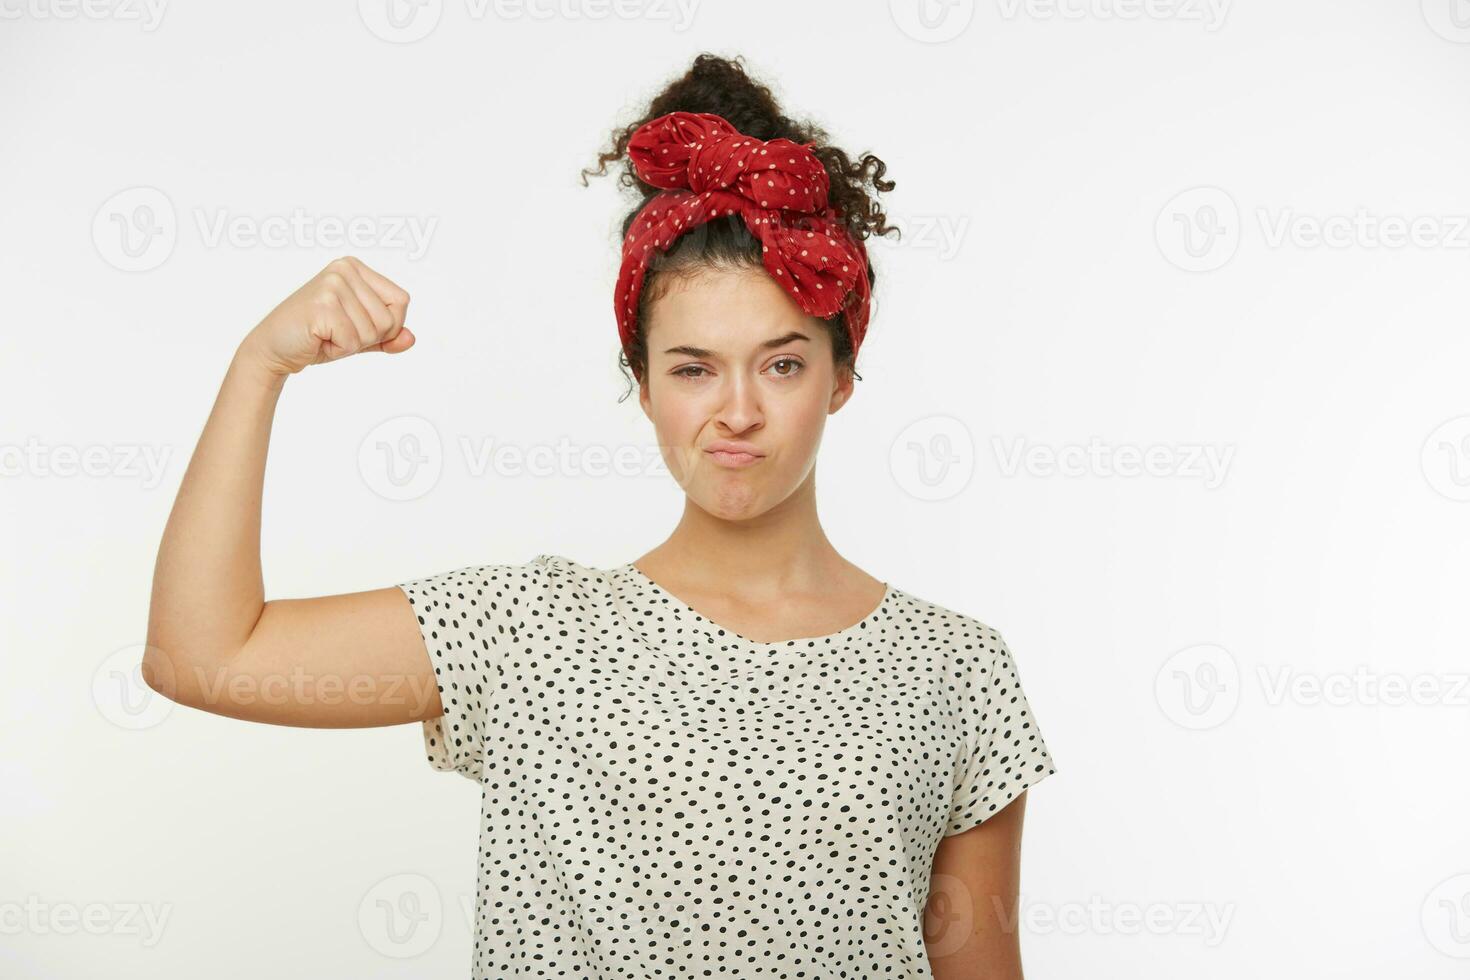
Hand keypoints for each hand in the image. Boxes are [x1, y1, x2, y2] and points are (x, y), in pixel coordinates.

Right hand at [240, 256, 414, 377]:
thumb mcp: (359, 336)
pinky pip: (353, 341)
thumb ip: (388, 336)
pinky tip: (318, 339)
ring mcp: (333, 284)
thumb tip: (411, 339)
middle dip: (368, 338)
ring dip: (351, 344)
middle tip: (336, 332)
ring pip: (373, 332)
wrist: (273, 348)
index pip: (401, 301)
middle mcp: (344, 269)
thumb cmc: (316, 338)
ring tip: (326, 335)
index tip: (356, 326)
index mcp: (355, 268)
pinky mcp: (323, 304)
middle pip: (390, 318)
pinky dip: (338, 350)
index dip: (389, 326)